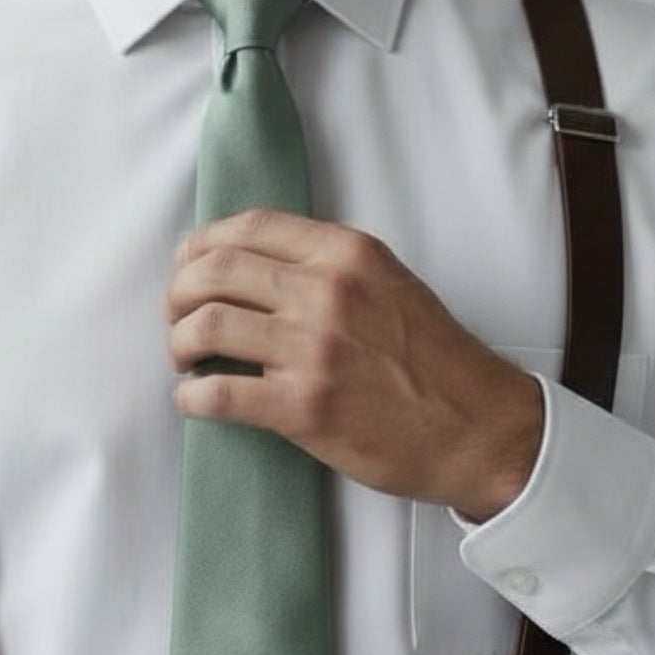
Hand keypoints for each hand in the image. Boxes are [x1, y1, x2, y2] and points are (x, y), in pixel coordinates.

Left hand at [164, 206, 545, 518]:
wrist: (478, 427)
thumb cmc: (434, 360)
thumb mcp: (389, 283)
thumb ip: (330, 265)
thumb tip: (256, 264)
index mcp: (347, 254)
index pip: (250, 226)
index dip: (203, 243)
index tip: (188, 264)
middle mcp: (327, 291)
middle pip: (215, 270)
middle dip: (178, 293)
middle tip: (177, 316)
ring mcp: (313, 348)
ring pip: (207, 326)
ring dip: (178, 343)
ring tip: (184, 359)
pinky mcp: (304, 406)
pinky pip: (218, 394)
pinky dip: (191, 397)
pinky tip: (194, 401)